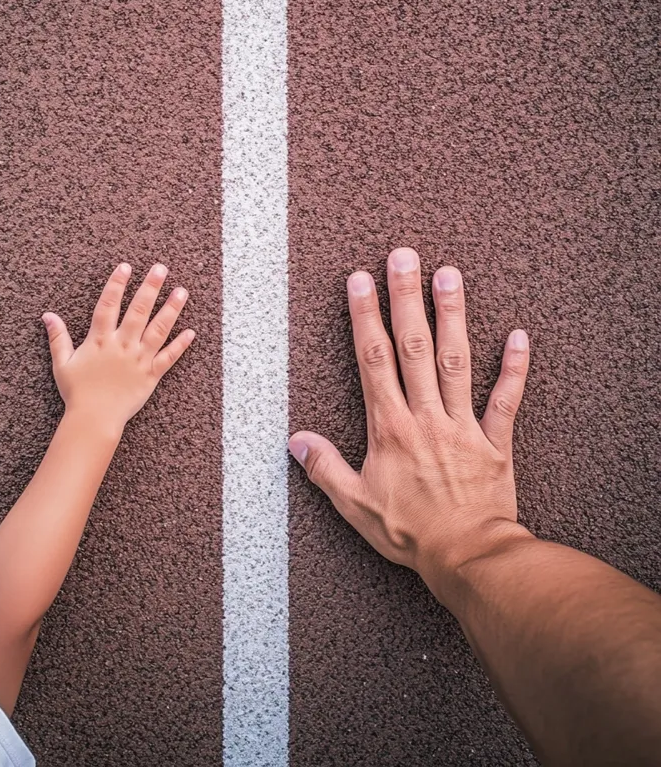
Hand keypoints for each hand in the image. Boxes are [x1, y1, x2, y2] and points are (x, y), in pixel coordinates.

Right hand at [42, 262, 194, 431]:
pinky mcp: (151, 375)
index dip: (116, 284)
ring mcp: (138, 359)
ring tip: (182, 291)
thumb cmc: (77, 392)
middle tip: (161, 268)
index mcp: (100, 340)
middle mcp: (122, 345)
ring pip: (158, 330)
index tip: (125, 266)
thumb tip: (48, 316)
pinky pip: (168, 358)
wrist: (94, 419)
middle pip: (138, 311)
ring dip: (171, 309)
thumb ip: (58, 337)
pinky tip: (191, 332)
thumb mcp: (63, 363)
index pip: (108, 305)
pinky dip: (180, 345)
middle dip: (150, 288)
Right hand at [289, 247, 530, 600]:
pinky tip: (518, 335)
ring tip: (449, 275)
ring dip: (453, 315)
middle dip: (406, 298)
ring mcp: (462, 424)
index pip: (374, 360)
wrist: (467, 557)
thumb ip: (325, 469)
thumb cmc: (409, 532)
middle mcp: (425, 415)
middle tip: (404, 257)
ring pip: (456, 360)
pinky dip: (513, 368)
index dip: (365, 317)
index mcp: (390, 427)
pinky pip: (506, 399)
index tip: (360, 281)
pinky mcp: (494, 441)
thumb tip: (295, 441)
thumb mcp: (355, 505)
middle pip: (414, 346)